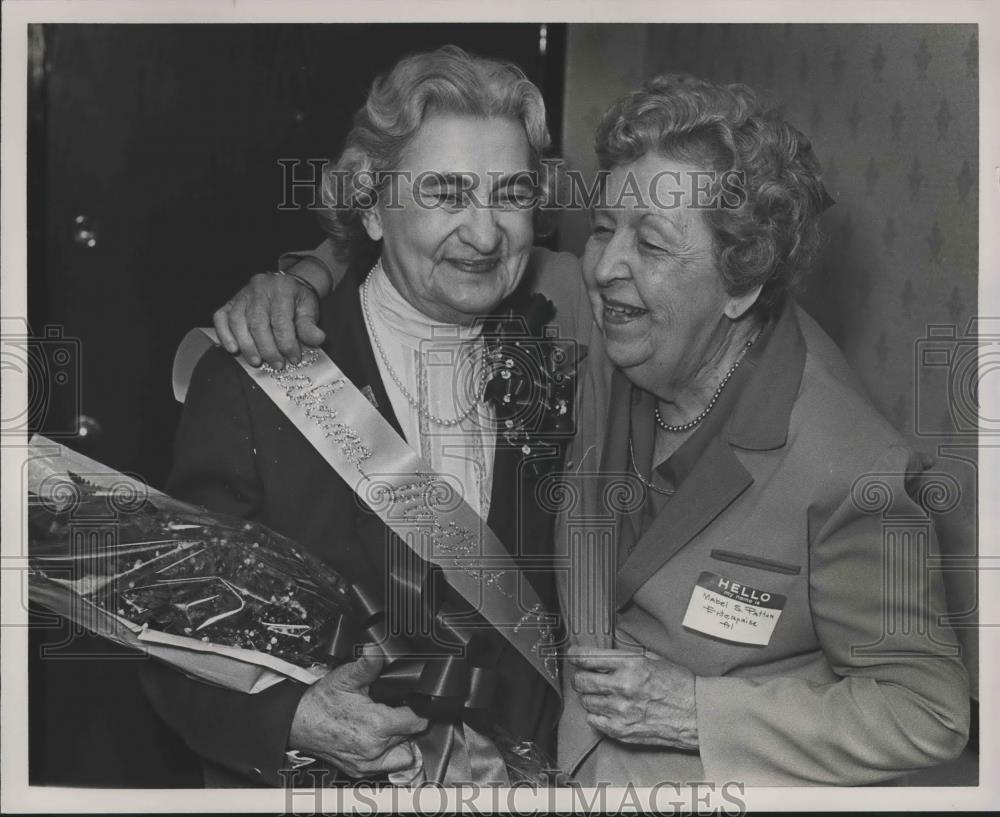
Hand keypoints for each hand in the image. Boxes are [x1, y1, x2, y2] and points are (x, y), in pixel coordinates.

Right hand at [213, 261, 329, 367]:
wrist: (285, 285)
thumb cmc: (296, 300)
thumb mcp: (308, 309)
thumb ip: (310, 325)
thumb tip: (318, 339)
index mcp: (282, 288)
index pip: (281, 320)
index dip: (287, 343)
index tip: (293, 358)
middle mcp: (259, 287)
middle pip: (258, 322)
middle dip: (267, 348)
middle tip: (276, 364)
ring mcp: (242, 294)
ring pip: (238, 321)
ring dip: (246, 345)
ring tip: (256, 361)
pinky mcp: (230, 301)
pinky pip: (221, 317)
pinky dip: (224, 334)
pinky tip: (233, 349)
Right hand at [289, 646, 428, 777]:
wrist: (299, 722)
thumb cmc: (320, 702)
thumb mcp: (346, 677)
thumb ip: (369, 664)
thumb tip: (379, 650)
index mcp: (377, 725)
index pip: (418, 721)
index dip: (419, 708)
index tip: (414, 702)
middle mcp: (375, 748)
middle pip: (412, 736)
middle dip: (407, 721)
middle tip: (397, 708)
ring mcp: (367, 763)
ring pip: (404, 755)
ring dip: (402, 740)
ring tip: (390, 724)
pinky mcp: (360, 771)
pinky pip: (387, 766)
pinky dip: (388, 753)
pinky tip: (379, 738)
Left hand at [568, 645, 698, 750]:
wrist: (696, 715)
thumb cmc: (679, 686)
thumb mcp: (654, 660)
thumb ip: (627, 659)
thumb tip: (603, 657)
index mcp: (630, 665)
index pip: (589, 658)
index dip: (576, 656)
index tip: (573, 656)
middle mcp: (622, 686)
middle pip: (581, 681)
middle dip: (580, 678)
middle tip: (585, 678)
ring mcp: (620, 710)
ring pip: (586, 701)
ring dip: (590, 696)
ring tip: (602, 695)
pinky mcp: (621, 730)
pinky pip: (594, 720)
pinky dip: (597, 714)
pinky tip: (608, 710)